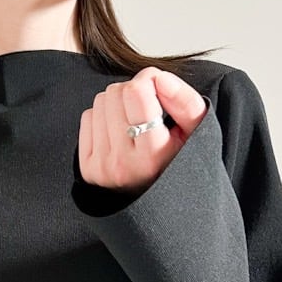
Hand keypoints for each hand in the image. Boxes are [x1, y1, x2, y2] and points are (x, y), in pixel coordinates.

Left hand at [76, 67, 207, 198]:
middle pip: (117, 92)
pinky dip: (103, 118)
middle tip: (146, 113)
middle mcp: (123, 164)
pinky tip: (118, 135)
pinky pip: (88, 117)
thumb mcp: (195, 133)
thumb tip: (158, 77)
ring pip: (101, 101)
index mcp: (152, 156)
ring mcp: (101, 167)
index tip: (159, 92)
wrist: (155, 204)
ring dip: (117, 104)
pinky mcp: (86, 169)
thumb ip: (185, 101)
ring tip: (133, 125)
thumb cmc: (177, 163)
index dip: (148, 81)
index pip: (137, 92)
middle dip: (133, 93)